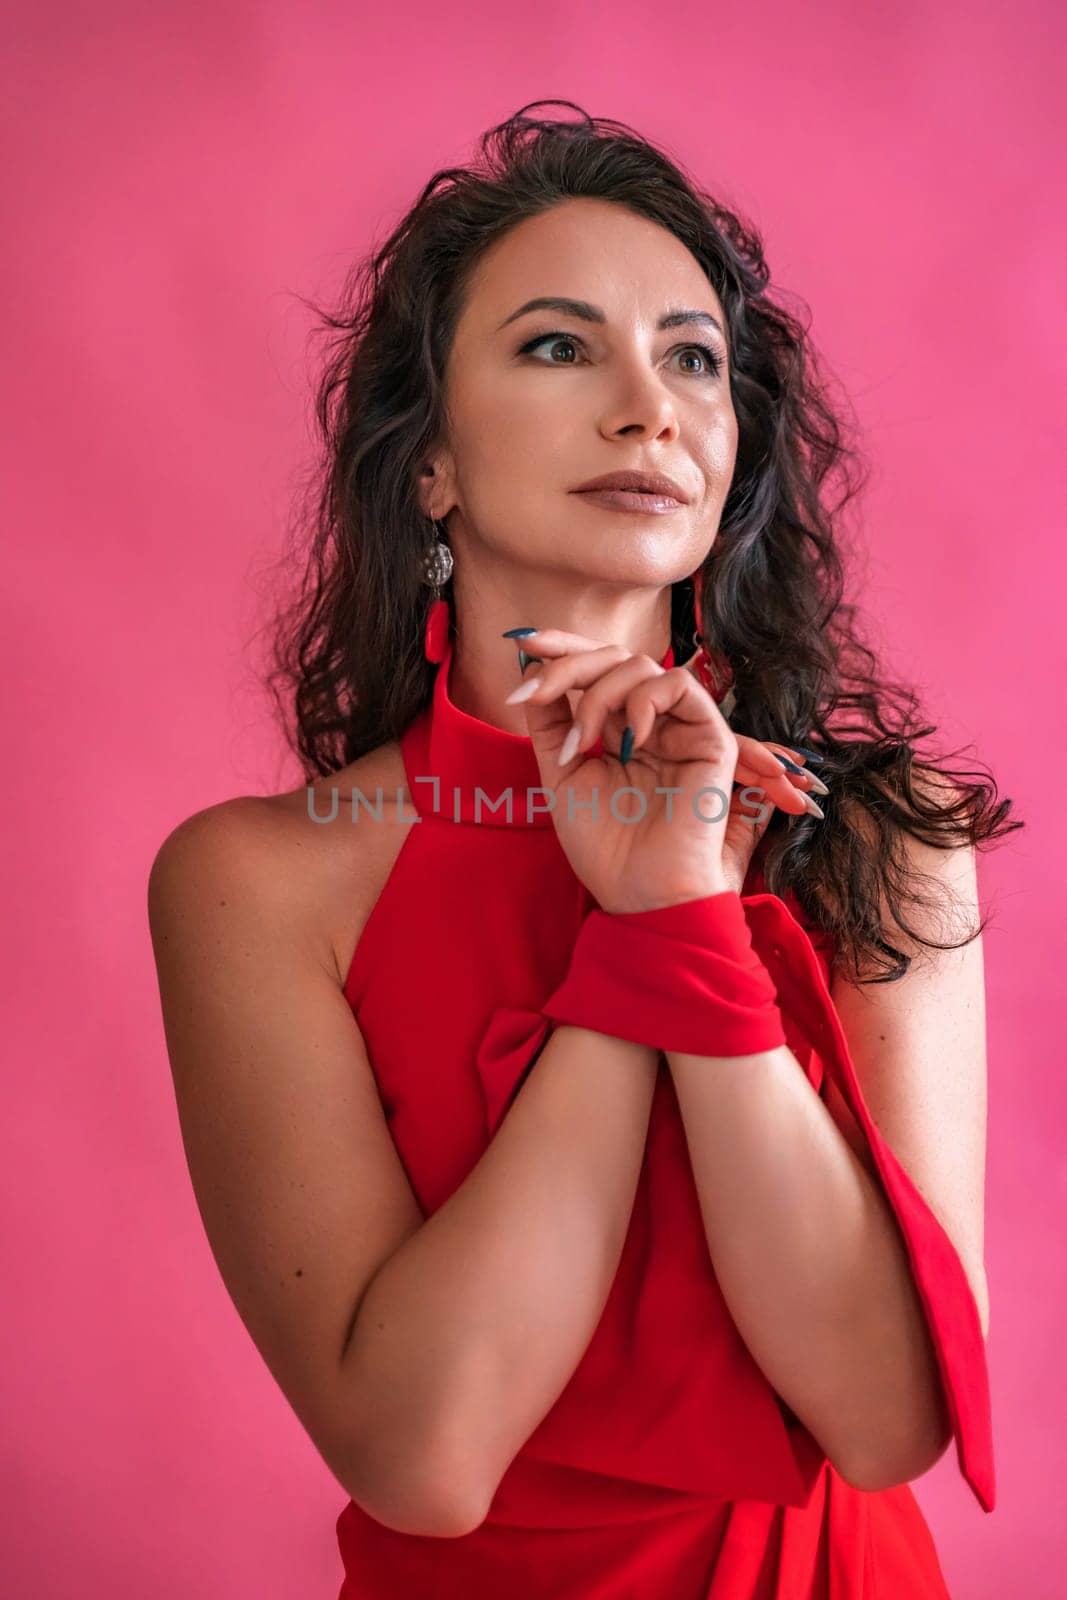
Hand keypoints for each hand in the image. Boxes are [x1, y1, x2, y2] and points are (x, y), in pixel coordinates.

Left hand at [503, 628, 823, 914]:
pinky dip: (643, 699)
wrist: (641, 892)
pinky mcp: (711, 738)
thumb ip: (550, 720)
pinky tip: (628, 738)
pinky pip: (679, 685)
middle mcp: (651, 722)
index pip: (596, 669)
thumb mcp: (559, 773)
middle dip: (569, 663)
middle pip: (614, 657)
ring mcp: (681, 727)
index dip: (563, 647)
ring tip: (583, 743)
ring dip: (597, 694)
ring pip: (640, 665)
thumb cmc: (605, 846)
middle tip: (536, 691)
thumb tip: (533, 667)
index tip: (524, 643)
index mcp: (618, 729)